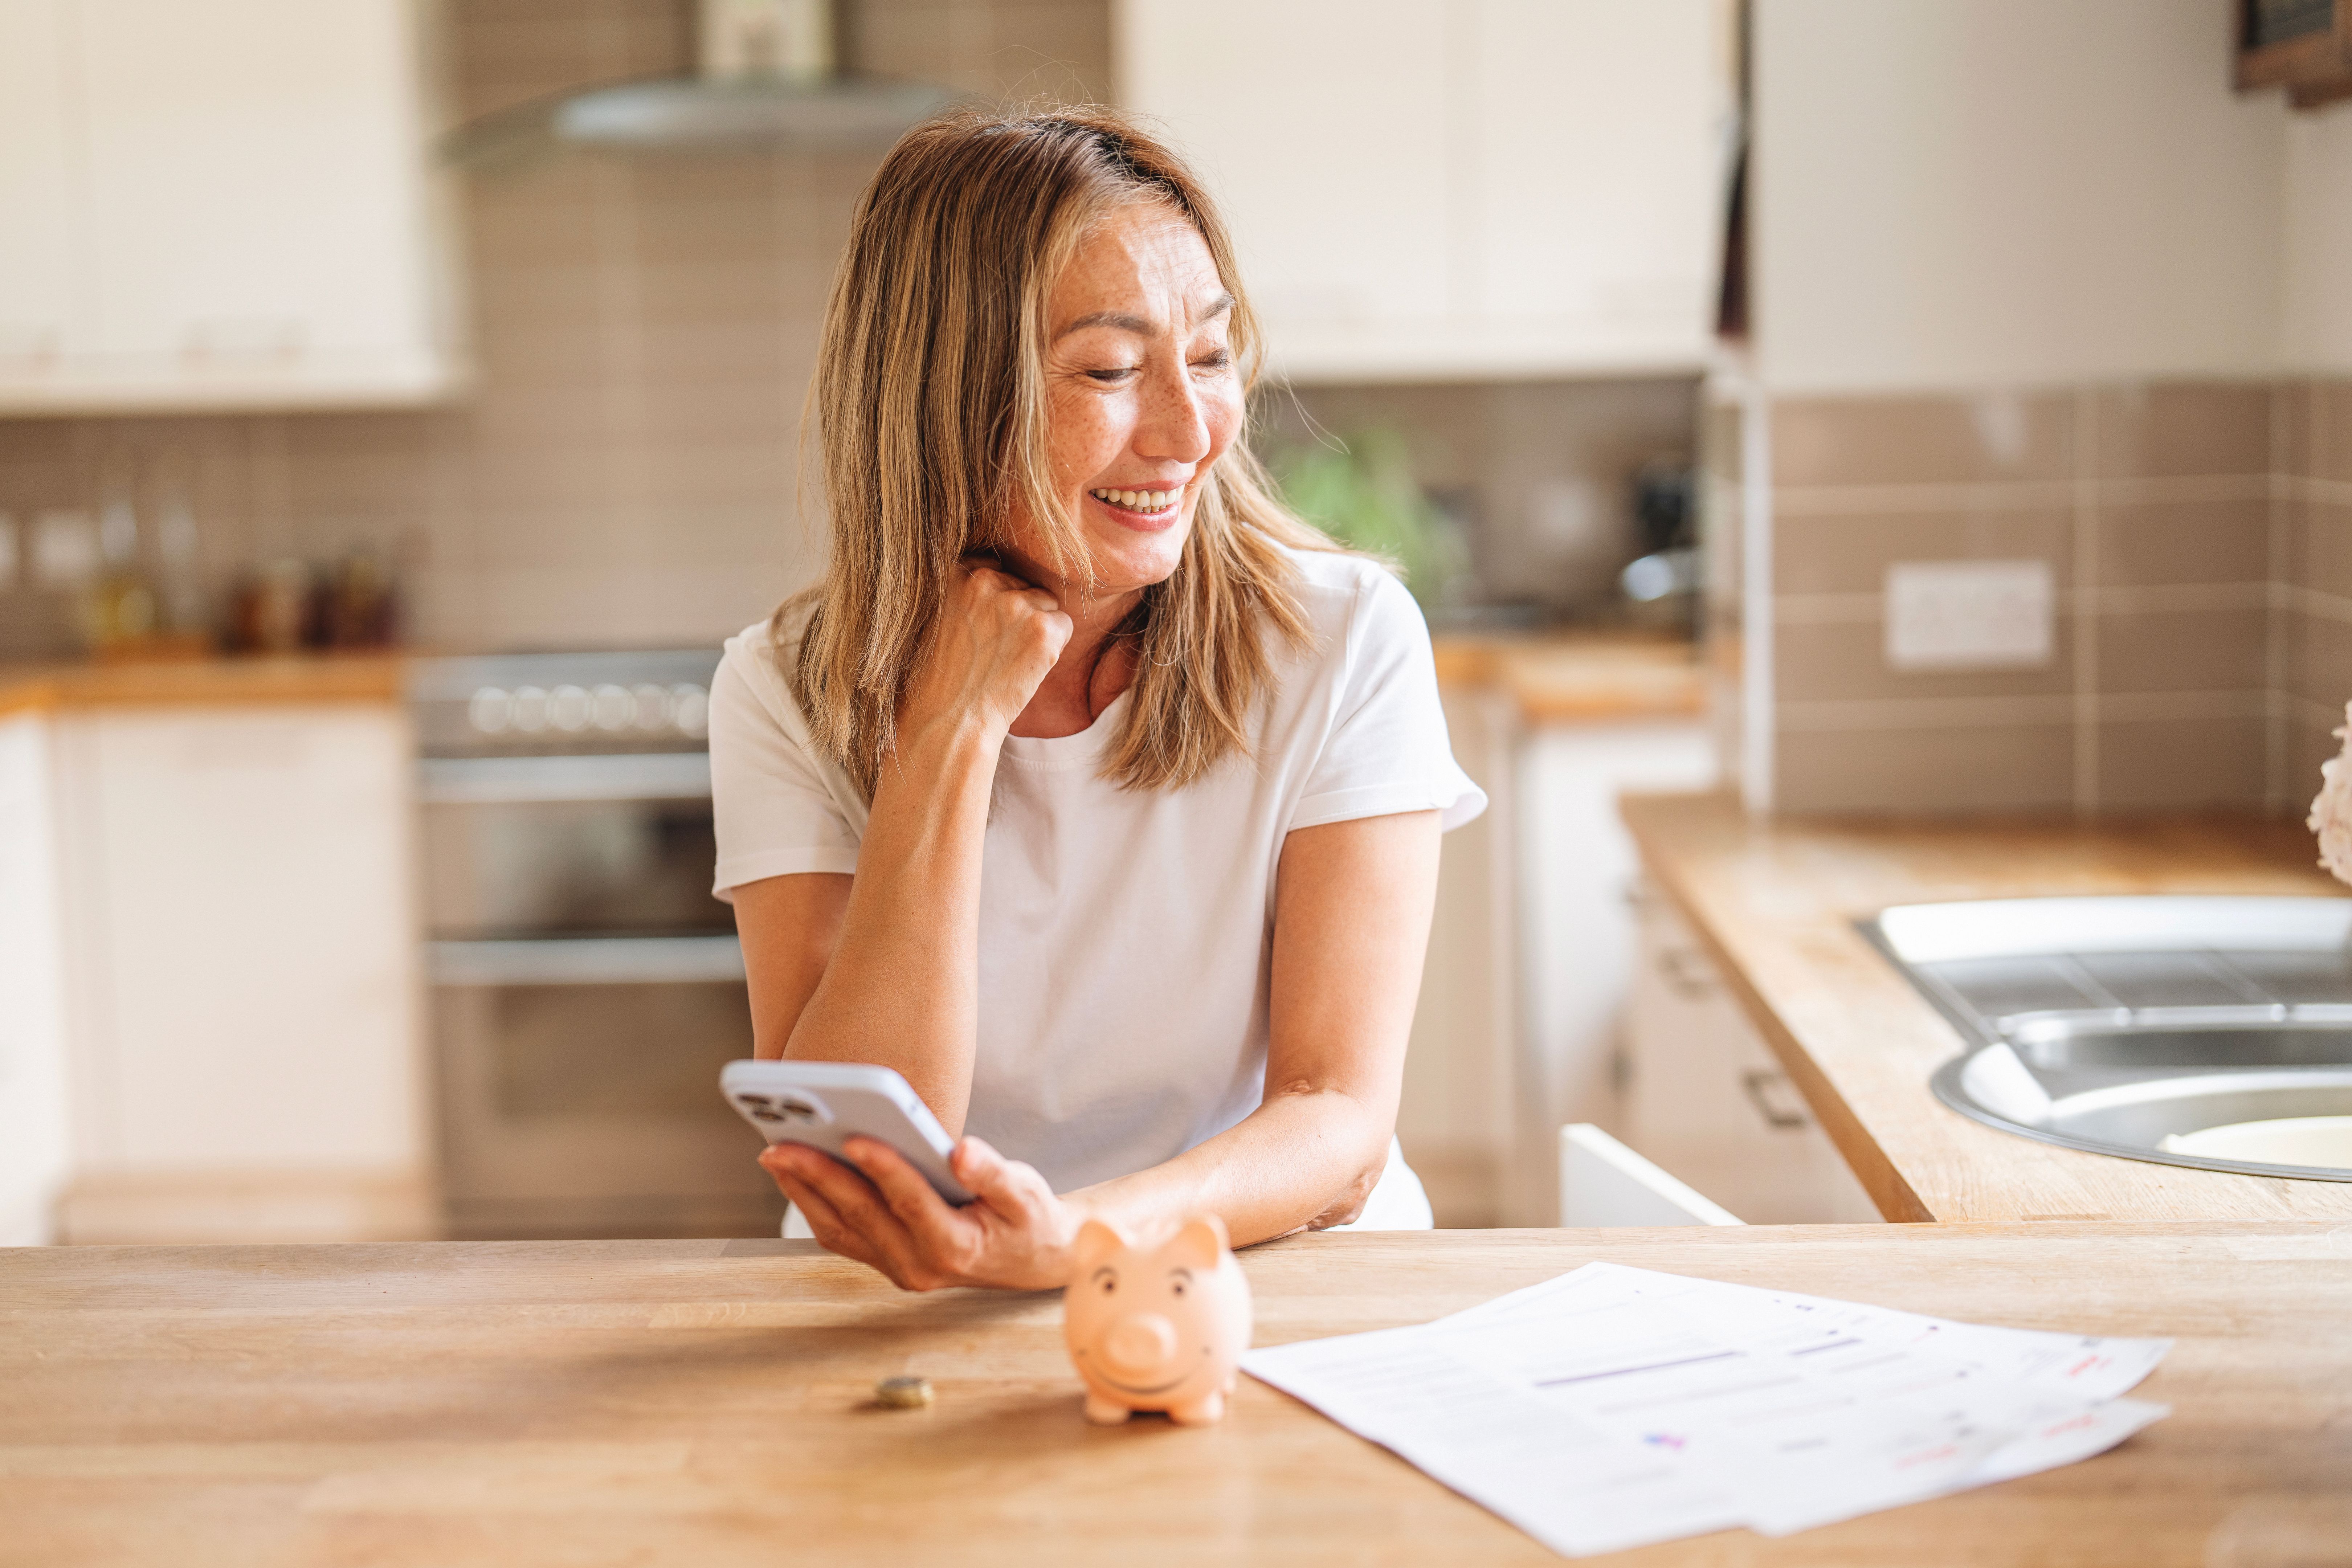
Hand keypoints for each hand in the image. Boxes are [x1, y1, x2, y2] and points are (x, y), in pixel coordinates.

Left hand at [759, 1134, 1077, 1290]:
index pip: (910, 1201)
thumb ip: (993, 1174)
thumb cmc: (1028, 1219)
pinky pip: (841, 1235)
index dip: (883, 1168)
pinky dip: (814, 1205)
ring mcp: (899, 1267)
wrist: (1032, 1260)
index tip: (854, 1136)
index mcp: (956, 1247)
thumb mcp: (1026, 1194)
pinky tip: (795, 1174)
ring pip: (841, 1228)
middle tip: (781, 1142)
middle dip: (819, 1175)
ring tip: (775, 1153)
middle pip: (862, 1214)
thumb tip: (961, 1152)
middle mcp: (920, 1265)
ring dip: (805, 1190)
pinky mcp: (886, 1261)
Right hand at [899, 563, 1071, 739]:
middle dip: (1019, 613)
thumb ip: (971, 592)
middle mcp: (985, 580)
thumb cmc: (946, 676)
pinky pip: (1064, 625)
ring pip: (1046, 603)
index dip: (997, 599)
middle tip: (995, 650)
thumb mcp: (945, 617)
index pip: (996, 568)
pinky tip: (1025, 668)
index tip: (985, 628)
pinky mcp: (1042, 627)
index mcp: (956, 573)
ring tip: (1008, 659)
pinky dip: (1053, 648)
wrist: (952, 718)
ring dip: (1037, 629)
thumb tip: (1010, 579)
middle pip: (1024, 585)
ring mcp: (1015, 603)